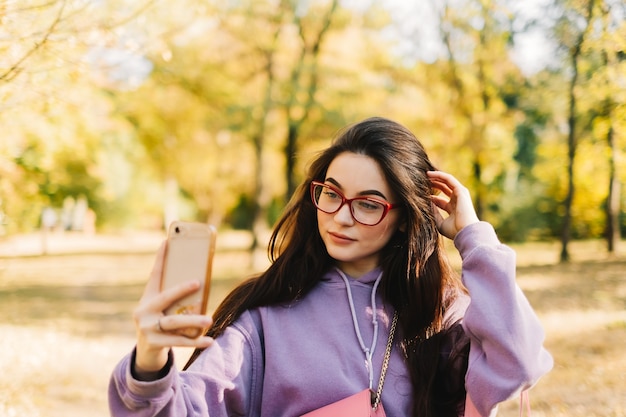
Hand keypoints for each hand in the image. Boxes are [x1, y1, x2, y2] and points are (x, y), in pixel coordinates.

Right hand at [132, 242, 213, 377]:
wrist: (146, 352)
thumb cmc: (161, 323)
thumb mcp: (163, 309)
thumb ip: (175, 298)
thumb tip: (200, 281)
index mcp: (147, 298)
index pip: (155, 275)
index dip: (161, 258)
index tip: (167, 242)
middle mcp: (144, 311)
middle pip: (165, 298)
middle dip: (181, 289)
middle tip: (198, 282)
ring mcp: (147, 328)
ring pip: (174, 322)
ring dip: (193, 321)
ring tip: (209, 320)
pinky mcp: (154, 343)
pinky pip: (179, 341)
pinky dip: (196, 342)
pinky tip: (209, 341)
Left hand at [428, 171, 478, 239]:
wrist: (465, 231)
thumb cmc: (453, 231)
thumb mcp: (439, 223)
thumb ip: (434, 212)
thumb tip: (427, 202)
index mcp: (453, 210)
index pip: (439, 201)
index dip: (430, 197)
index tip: (419, 194)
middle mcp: (457, 201)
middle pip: (443, 189)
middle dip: (433, 184)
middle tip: (422, 181)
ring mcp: (460, 195)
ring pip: (446, 181)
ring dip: (435, 177)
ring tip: (424, 175)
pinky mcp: (461, 190)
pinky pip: (449, 179)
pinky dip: (439, 175)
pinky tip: (429, 174)